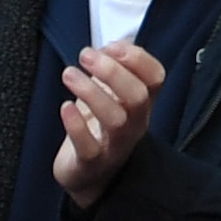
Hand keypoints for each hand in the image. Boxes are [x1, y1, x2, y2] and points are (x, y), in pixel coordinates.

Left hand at [54, 36, 165, 202]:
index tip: (110, 47)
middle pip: (138, 96)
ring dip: (90, 91)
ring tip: (69, 74)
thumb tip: (114, 45)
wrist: (87, 175)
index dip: (137, 58)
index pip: (155, 78)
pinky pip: (89, 146)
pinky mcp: (91, 163)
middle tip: (85, 56)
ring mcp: (115, 146)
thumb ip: (115, 68)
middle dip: (112, 71)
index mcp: (142, 103)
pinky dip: (76, 125)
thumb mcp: (111, 94)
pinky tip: (65, 107)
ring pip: (115, 119)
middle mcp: (135, 124)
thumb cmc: (98, 126)